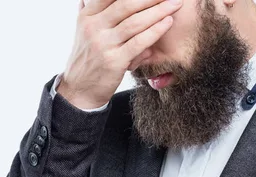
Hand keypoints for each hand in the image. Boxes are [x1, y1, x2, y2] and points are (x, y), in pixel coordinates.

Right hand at [58, 0, 181, 108]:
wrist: (79, 89)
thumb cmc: (87, 59)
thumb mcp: (83, 31)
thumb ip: (92, 11)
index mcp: (86, 17)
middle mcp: (93, 28)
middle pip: (126, 4)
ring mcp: (103, 45)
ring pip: (135, 22)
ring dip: (159, 10)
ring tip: (176, 3)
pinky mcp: (114, 61)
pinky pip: (139, 42)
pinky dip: (156, 30)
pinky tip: (168, 22)